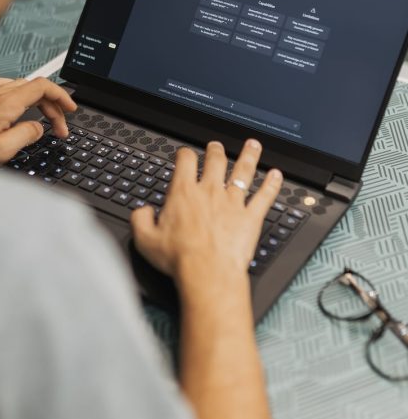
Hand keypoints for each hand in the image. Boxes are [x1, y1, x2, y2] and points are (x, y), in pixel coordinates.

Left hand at [0, 77, 76, 162]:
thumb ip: (24, 136)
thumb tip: (38, 128)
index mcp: (4, 104)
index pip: (41, 86)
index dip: (61, 96)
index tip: (70, 109)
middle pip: (34, 86)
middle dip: (52, 105)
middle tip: (59, 127)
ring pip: (21, 86)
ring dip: (38, 100)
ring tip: (45, 118)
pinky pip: (7, 89)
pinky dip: (22, 97)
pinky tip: (20, 108)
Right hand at [131, 139, 281, 284]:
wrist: (207, 273)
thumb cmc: (179, 258)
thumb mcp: (145, 240)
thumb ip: (140, 220)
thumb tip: (143, 211)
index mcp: (184, 193)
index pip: (185, 162)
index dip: (185, 153)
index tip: (185, 153)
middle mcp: (210, 192)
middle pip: (216, 161)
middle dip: (216, 150)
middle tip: (216, 146)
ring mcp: (233, 203)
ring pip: (243, 172)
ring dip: (249, 156)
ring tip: (253, 145)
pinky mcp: (251, 218)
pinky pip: (264, 196)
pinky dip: (272, 184)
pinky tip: (277, 175)